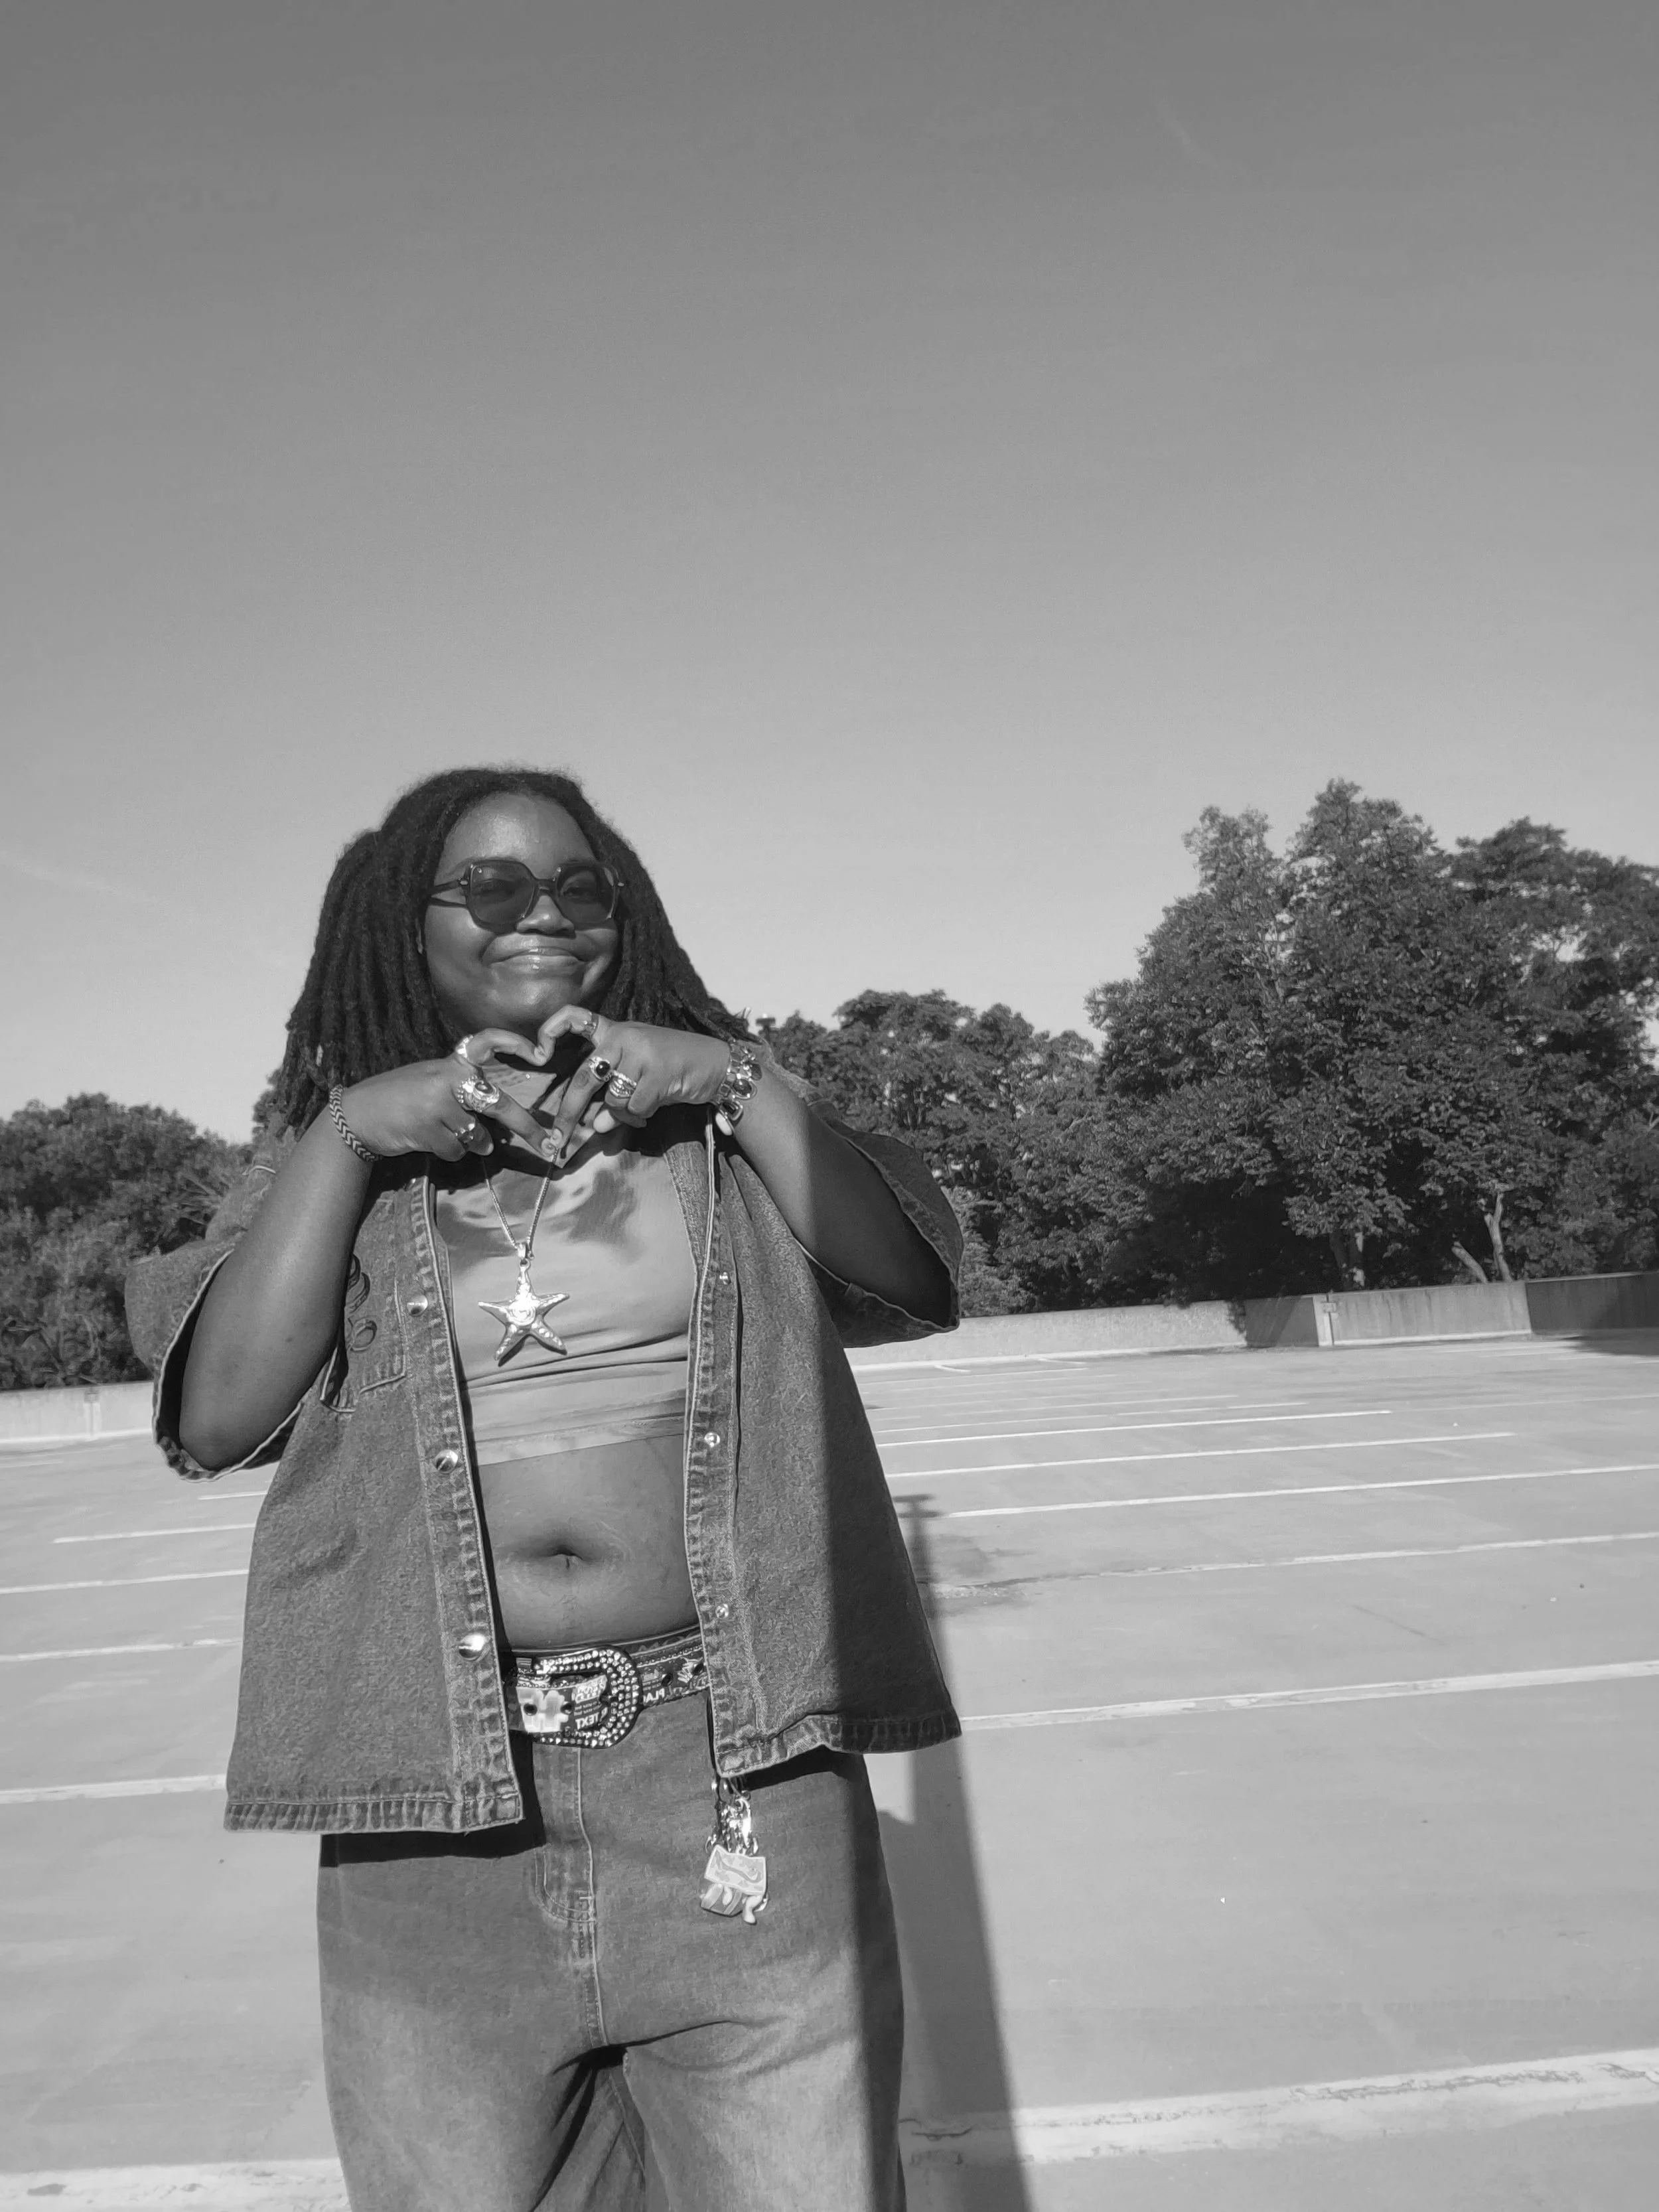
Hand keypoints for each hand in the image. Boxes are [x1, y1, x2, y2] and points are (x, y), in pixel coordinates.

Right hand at [339, 1029, 563, 1162]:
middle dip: (526, 1127)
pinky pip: (457, 1151)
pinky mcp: (427, 1130)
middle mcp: (446, 1079)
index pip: (485, 1042)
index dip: (511, 1042)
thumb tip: (496, 1120)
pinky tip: (430, 1142)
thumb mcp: (429, 1080)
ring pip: (477, 1135)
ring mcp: (436, 1104)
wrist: (356, 1115)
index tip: (538, 1052)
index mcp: (450, 1063)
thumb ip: (461, 1090)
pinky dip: (450, 1153)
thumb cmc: (398, 1097)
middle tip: (546, 1144)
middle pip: (497, 1103)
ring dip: (473, 1144)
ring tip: (449, 1134)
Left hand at [533, 1009, 729, 1163]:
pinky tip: (650, 1112)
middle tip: (558, 1141)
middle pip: (584, 1077)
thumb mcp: (636, 1077)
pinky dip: (639, 1117)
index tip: (537, 1052)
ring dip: (621, 1116)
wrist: (716, 1064)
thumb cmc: (671, 1069)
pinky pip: (634, 1107)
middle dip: (569, 1114)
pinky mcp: (658, 1071)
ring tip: (638, 1112)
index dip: (550, 1030)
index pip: (573, 1017)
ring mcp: (641, 1052)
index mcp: (613, 1031)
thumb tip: (594, 1125)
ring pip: (612, 1099)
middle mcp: (623, 1036)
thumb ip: (611, 1097)